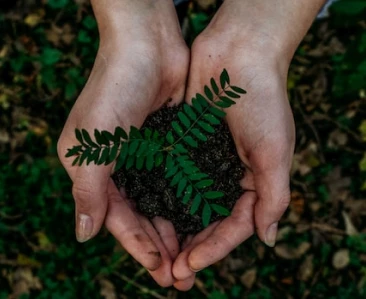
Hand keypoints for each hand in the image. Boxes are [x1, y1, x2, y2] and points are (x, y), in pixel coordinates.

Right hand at [57, 0, 188, 286]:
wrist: (147, 46)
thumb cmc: (114, 90)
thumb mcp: (91, 144)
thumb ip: (88, 191)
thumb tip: (84, 235)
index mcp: (96, 170)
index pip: (118, 219)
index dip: (138, 246)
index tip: (160, 270)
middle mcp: (121, 168)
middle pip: (142, 217)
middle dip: (160, 247)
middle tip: (181, 277)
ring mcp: (148, 157)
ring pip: (163, 204)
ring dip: (176, 231)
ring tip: (194, 258)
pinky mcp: (170, 146)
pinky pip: (180, 182)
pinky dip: (188, 203)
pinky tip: (201, 222)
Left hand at [171, 0, 301, 289]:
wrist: (238, 55)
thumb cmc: (263, 101)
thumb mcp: (276, 151)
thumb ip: (274, 196)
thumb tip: (268, 239)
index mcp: (253, 181)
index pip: (234, 225)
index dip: (214, 248)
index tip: (190, 265)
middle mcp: (227, 176)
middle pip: (208, 222)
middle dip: (192, 248)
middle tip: (171, 274)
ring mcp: (205, 162)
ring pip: (187, 205)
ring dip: (174, 230)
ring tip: (157, 255)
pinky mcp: (184, 146)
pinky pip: (172, 178)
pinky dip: (162, 198)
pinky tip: (148, 215)